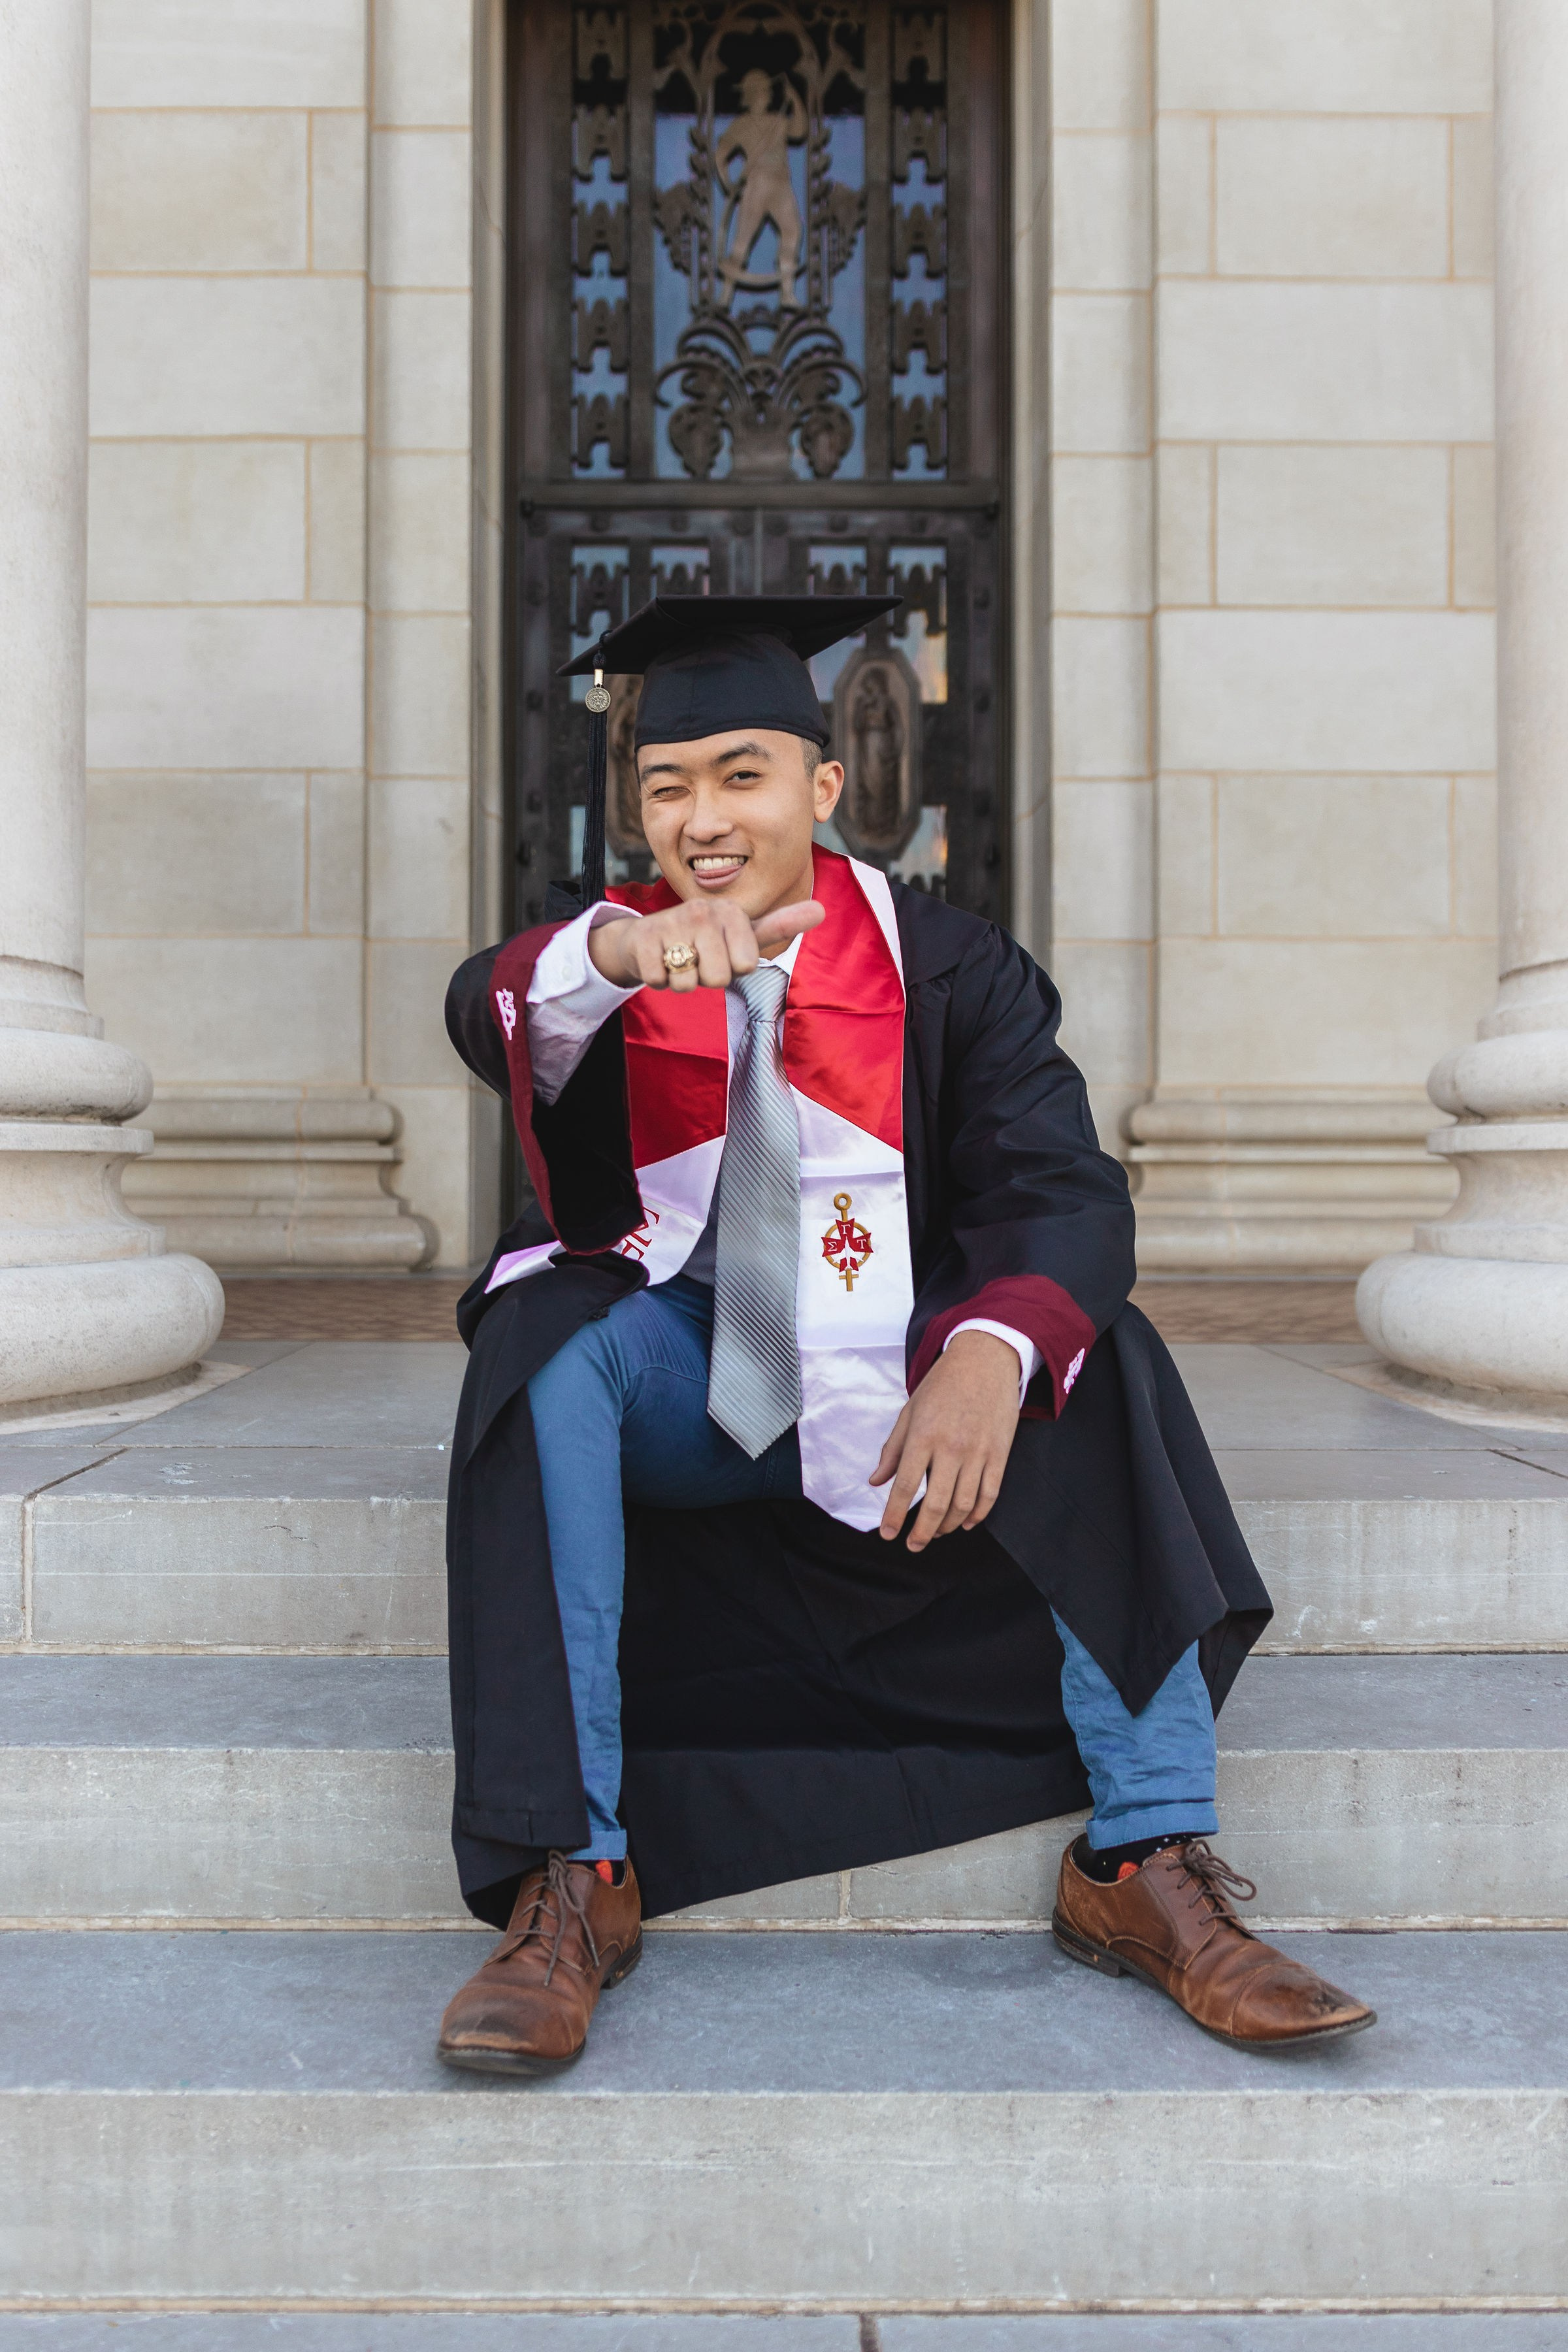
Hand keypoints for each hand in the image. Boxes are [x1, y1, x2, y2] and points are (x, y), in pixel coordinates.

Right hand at [588, 897, 823, 991]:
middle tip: (699, 959)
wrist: (646, 936)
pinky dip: (658, 980)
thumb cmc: (704, 938)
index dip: (734, 968)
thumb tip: (822, 908)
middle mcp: (703, 912)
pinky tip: (658, 960)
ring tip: (678, 958)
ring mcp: (671, 922)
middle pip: (718, 979)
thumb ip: (781, 924)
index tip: (724, 952)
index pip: (746, 966)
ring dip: (682, 980)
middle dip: (707, 978)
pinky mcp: (643, 939)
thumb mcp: (743, 930)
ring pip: (688, 983)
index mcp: (731, 911)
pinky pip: (659, 981)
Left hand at [869, 1329, 1020, 1551]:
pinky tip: (965, 1523)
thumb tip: (876, 1481)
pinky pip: (990, 1493)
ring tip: (936, 1532)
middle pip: (936, 1503)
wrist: (985, 1359)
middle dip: (922, 1531)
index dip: (894, 1514)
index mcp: (923, 1436)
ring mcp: (979, 1452)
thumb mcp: (910, 1411)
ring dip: (948, 1525)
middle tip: (913, 1544)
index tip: (887, 1534)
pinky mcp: (1000, 1453)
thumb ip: (893, 1449)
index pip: (906, 1485)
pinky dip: (978, 1514)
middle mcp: (951, 1447)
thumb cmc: (943, 1384)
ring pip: (964, 1503)